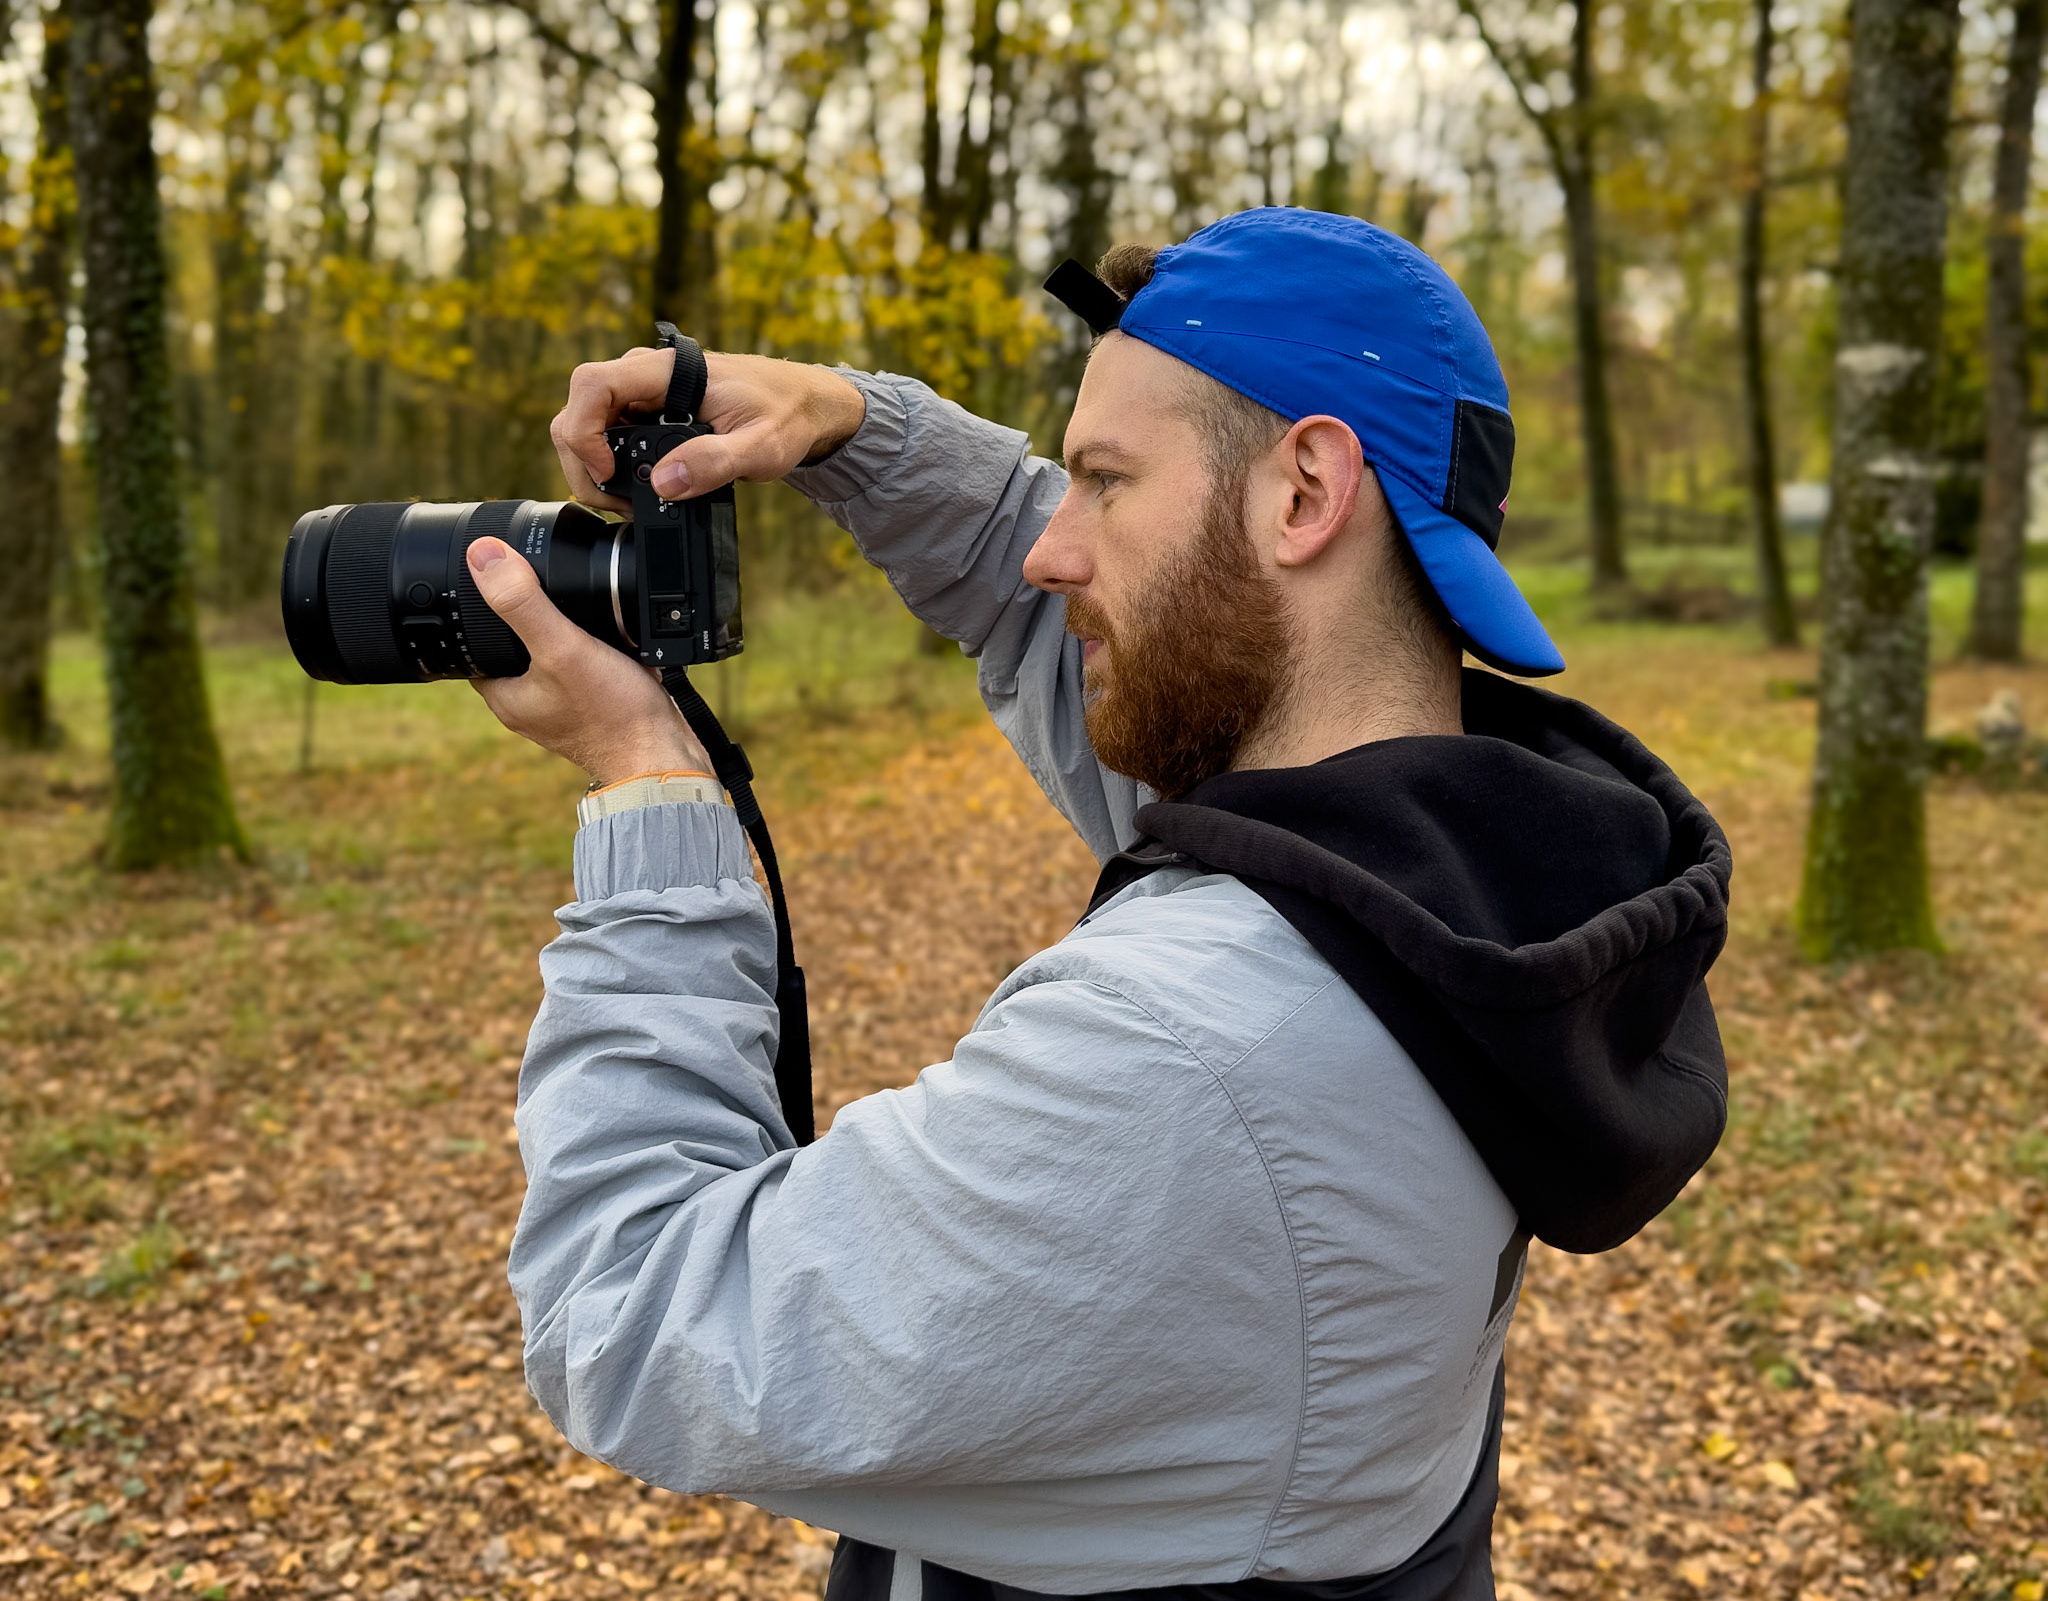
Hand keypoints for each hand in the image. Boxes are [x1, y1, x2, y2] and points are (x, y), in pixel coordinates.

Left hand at [464, 537, 713, 787]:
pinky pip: (587, 671)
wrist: (665, 758)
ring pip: (554, 656)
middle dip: (535, 616)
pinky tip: (618, 642)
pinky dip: (599, 652)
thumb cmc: (614, 714)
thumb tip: (482, 556)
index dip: (486, 605)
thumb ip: (522, 603)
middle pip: (517, 645)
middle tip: (554, 590)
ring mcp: (564, 711)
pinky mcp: (596, 711)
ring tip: (591, 615)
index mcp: (505, 695)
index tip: (506, 578)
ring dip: (571, 634)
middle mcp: (529, 706)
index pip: (476, 640)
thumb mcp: (562, 647)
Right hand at [549, 346, 866, 511]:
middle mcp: (645, 375)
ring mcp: (642, 392)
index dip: (583, 430)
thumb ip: (715, 463)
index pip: (593, 384)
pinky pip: (608, 434)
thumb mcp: (760, 447)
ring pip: (586, 424)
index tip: (606, 472)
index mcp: (667, 371)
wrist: (802, 405)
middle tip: (617, 504)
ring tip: (628, 503)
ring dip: (594, 468)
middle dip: (583, 462)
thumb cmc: (785, 416)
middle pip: (577, 410)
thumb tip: (664, 483)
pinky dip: (610, 466)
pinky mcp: (646, 411)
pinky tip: (636, 491)